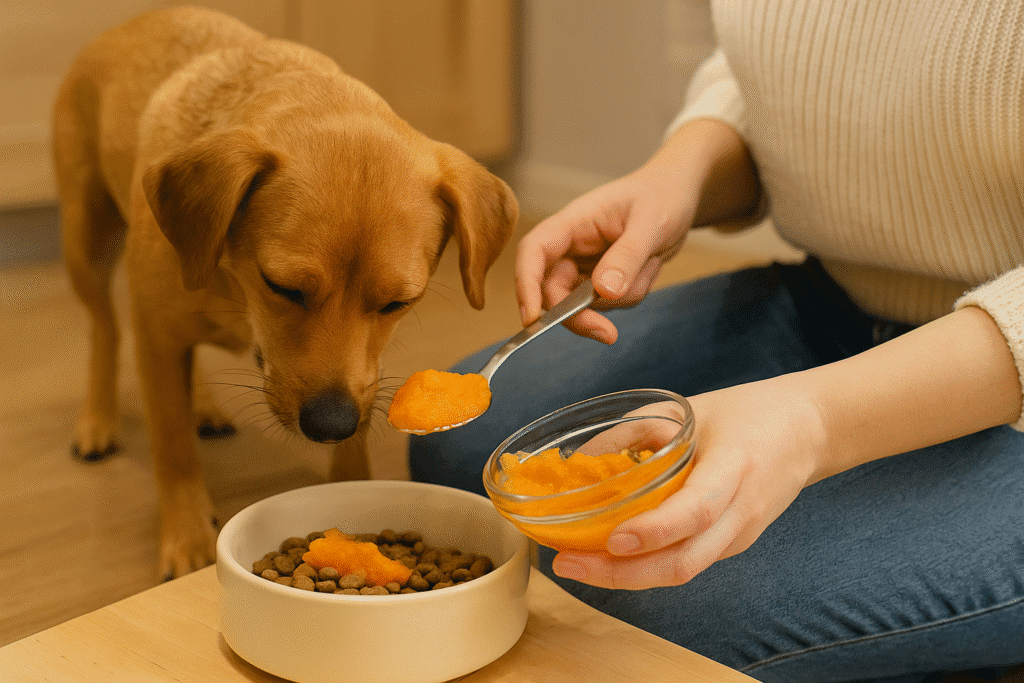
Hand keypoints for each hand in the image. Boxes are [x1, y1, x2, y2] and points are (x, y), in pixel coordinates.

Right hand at [515, 167, 695, 344]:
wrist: (677, 196)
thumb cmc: (662, 196)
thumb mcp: (651, 223)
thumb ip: (627, 256)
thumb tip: (604, 292)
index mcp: (572, 222)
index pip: (533, 252)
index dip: (525, 284)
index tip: (531, 318)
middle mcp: (571, 245)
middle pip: (552, 290)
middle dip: (578, 315)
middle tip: (608, 334)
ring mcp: (584, 264)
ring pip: (584, 304)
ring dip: (621, 297)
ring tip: (651, 262)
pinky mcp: (600, 279)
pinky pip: (607, 304)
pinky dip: (631, 295)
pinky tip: (649, 266)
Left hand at [550, 375, 824, 589]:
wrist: (810, 431)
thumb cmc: (751, 413)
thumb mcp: (692, 408)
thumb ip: (637, 429)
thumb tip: (582, 457)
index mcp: (736, 466)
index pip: (697, 510)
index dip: (654, 530)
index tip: (613, 538)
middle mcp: (742, 510)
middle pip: (684, 562)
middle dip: (621, 573)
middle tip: (569, 565)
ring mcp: (740, 534)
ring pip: (682, 571)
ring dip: (626, 576)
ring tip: (577, 565)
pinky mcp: (732, 544)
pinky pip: (685, 563)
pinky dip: (645, 567)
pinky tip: (609, 558)